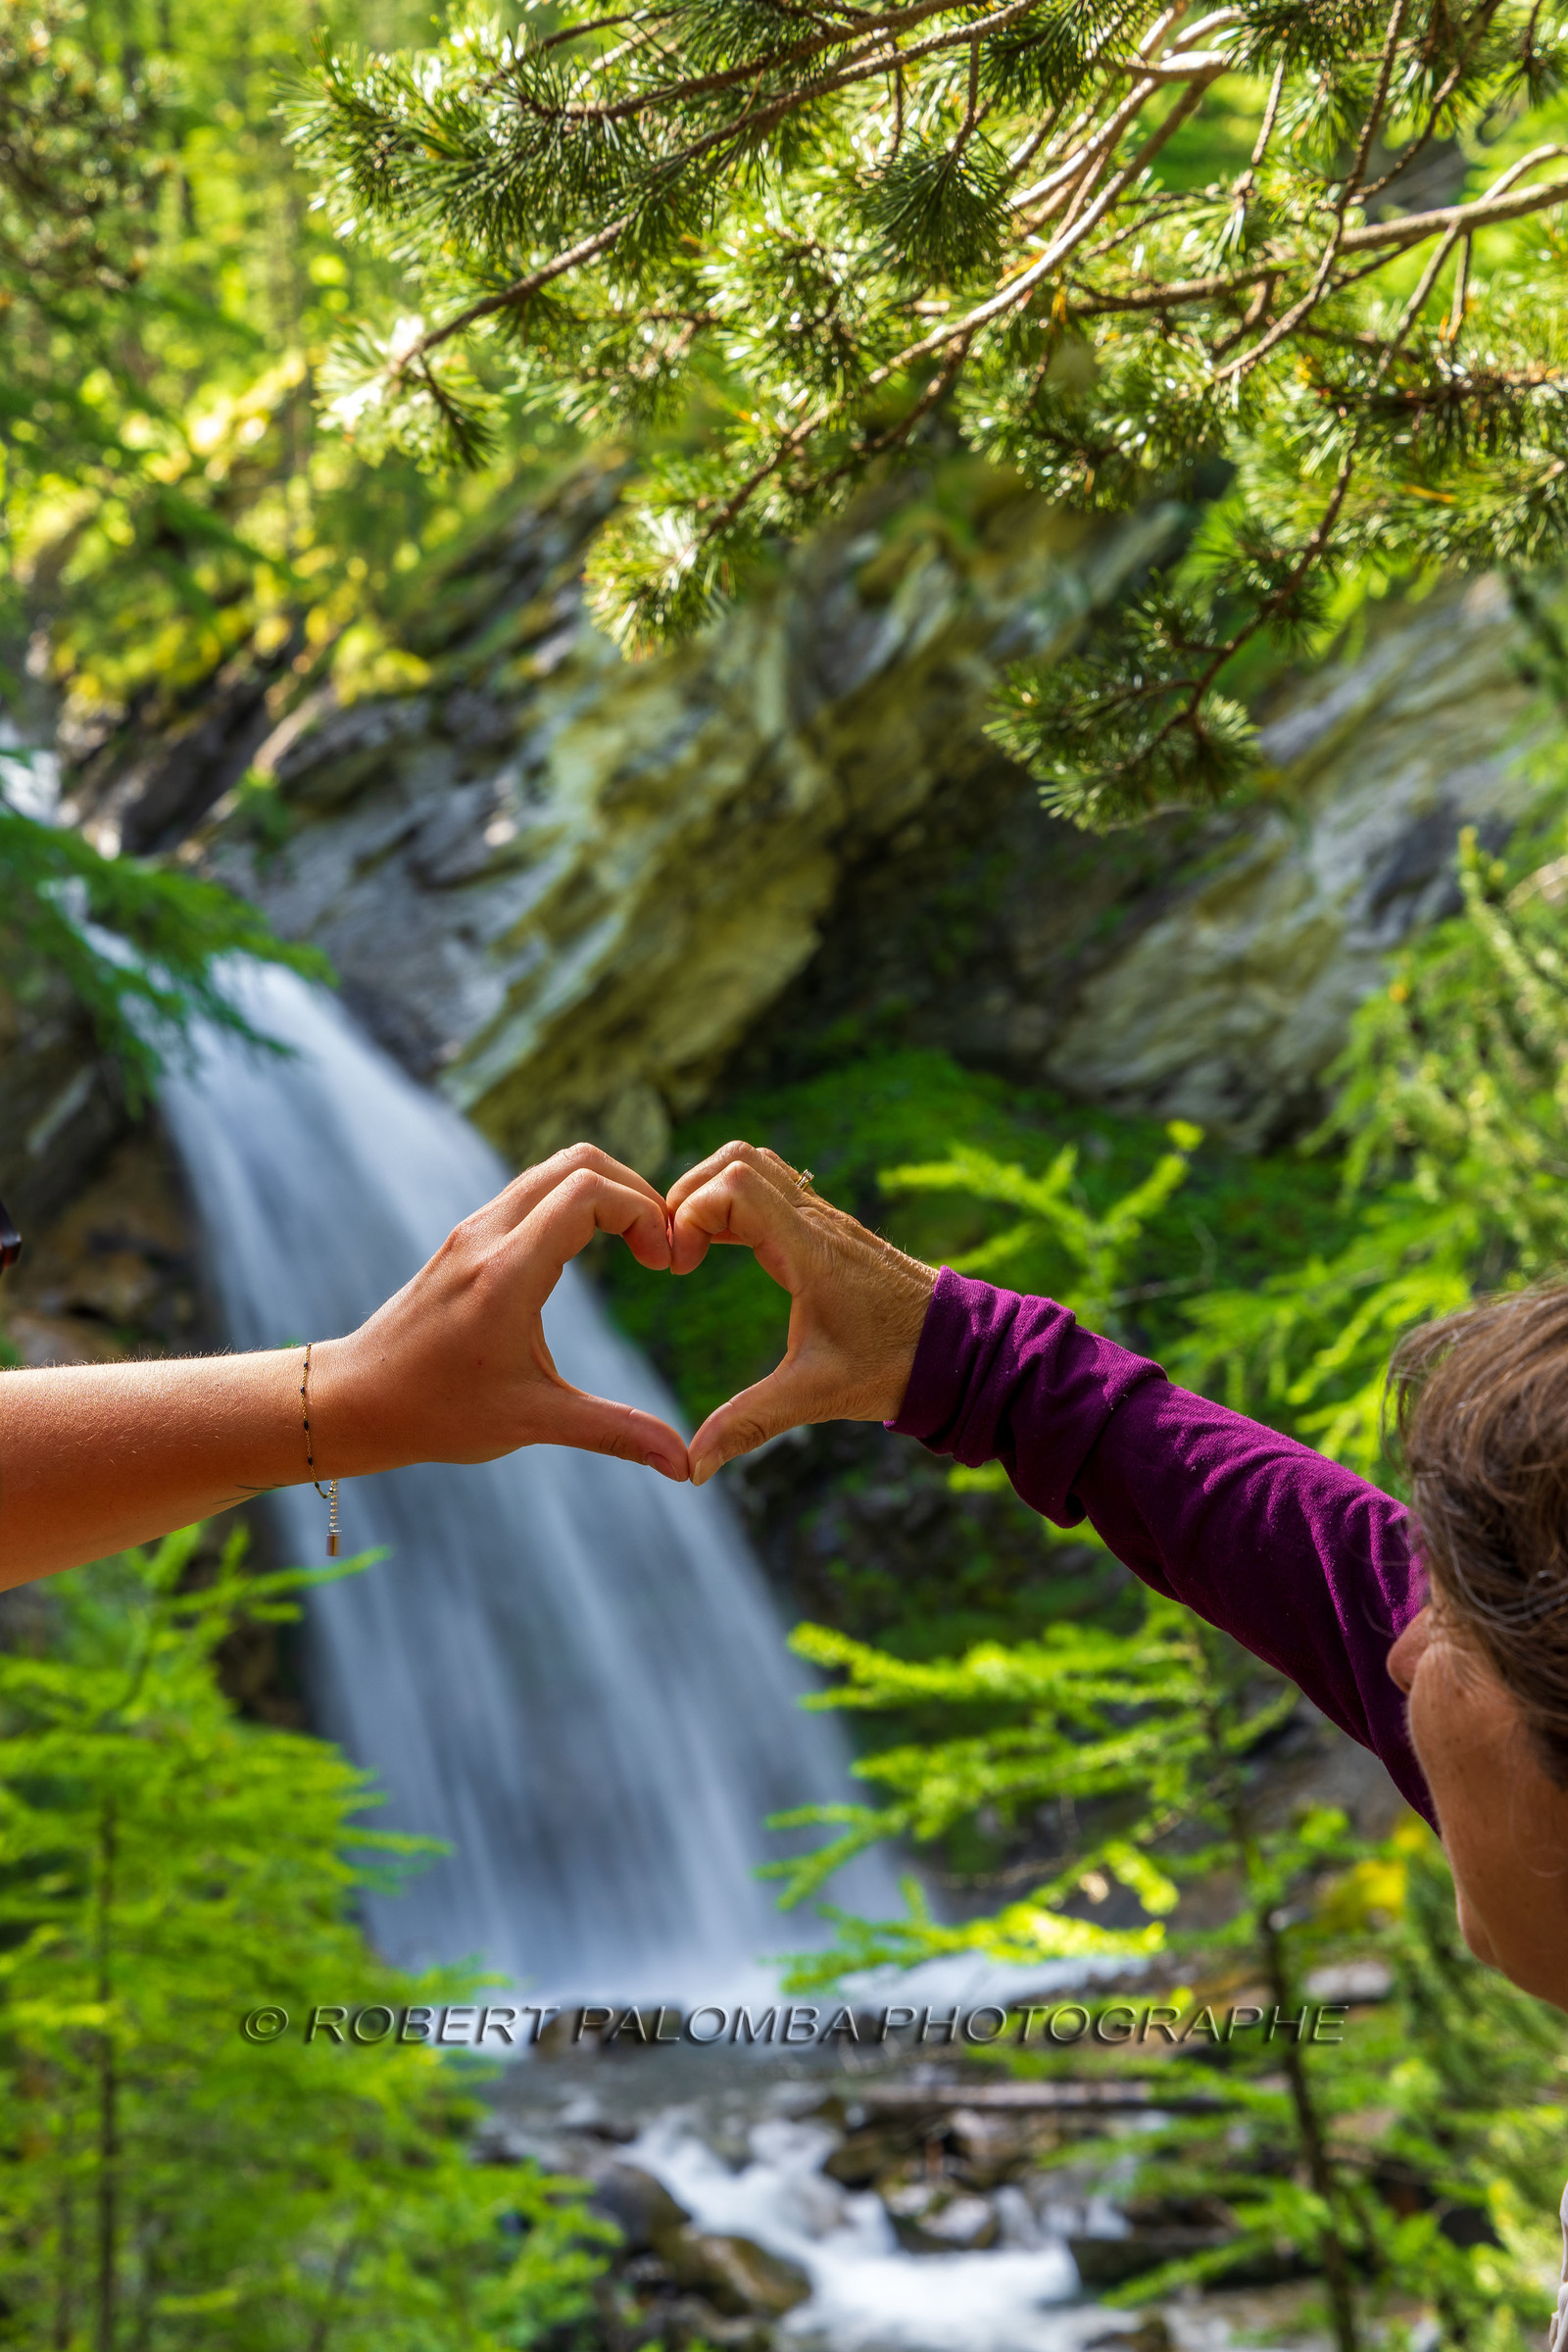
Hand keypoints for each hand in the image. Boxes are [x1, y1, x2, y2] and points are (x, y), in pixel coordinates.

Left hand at [316, 1144, 689, 1482]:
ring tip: (635, 1246)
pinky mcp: (468, 1238)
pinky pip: (533, 1192)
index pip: (589, 1192)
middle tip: (660, 1247)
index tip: (664, 1264)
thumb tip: (684, 1466)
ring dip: (606, 1193)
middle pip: (579, 1162)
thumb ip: (615, 1433)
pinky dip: (575, 1203)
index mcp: (507, 1274)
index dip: (644, 1214)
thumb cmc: (437, 1413)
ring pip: (554, 1169)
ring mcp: (474, 1231)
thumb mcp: (532, 1423)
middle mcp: (489, 1236)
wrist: (356, 1399)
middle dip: (636, 1193)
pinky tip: (589, 1252)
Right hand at [667, 1142, 936, 1485]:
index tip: (679, 1267)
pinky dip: (739, 1202)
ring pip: (757, 1164)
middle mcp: (817, 1222)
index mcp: (811, 1251)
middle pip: (737, 1160)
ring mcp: (826, 1220)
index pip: (734, 1187)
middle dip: (690, 1195)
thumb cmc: (895, 1367)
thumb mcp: (815, 1396)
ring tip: (693, 1246)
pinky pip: (776, 1187)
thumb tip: (692, 1467)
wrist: (961, 1350)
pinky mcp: (830, 1230)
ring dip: (713, 1192)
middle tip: (677, 1251)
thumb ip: (749, 1424)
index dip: (690, 1216)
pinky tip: (725, 1246)